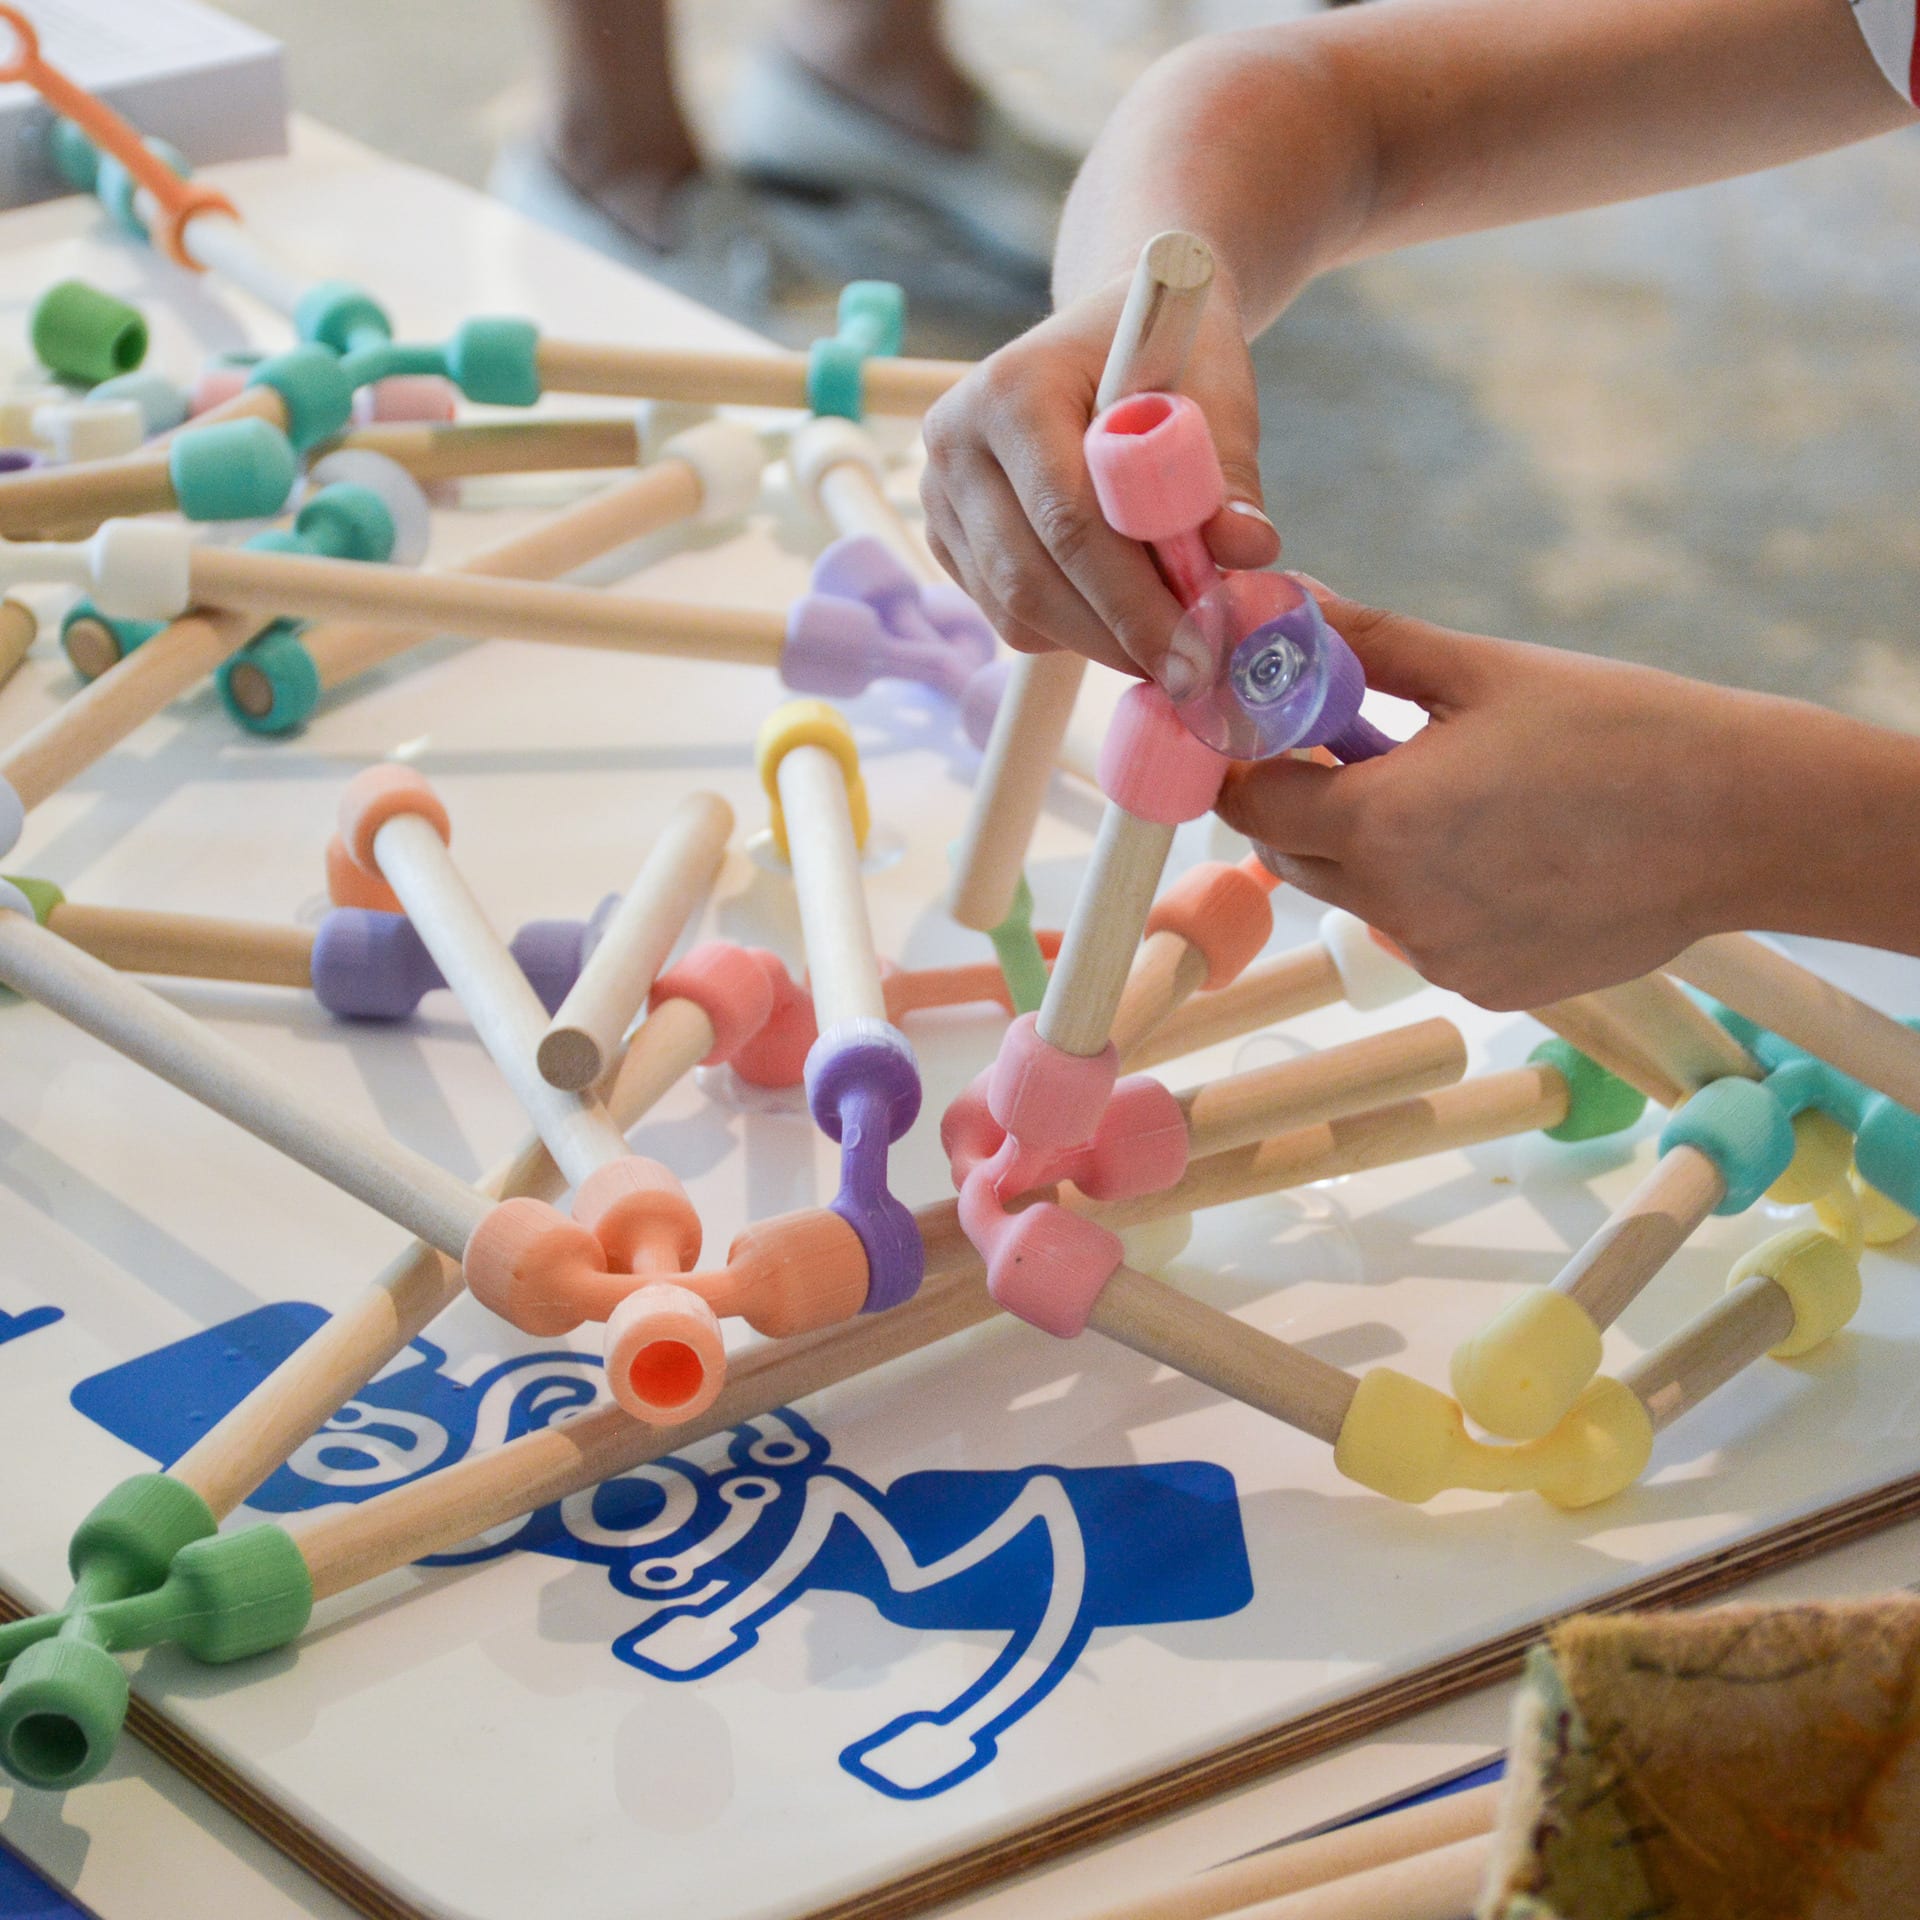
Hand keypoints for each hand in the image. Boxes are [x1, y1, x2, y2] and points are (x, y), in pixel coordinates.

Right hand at [918, 275, 1279, 681]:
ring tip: (1167, 648)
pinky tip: (1122, 620)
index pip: (1067, 520)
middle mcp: (954, 442)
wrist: (1111, 335)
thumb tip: (1248, 552)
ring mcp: (938, 494)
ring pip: (1013, 610)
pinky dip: (1070, 633)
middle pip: (1029, 579)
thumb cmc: (1169, 356)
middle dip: (1117, 638)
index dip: (1133, 600)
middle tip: (1191, 674)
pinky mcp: (946, 538)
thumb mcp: (1215, 393)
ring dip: (1096, 644)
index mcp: (1011, 389)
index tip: (1197, 651)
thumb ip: (1228, 474)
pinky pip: (1005, 615)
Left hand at [1216, 586, 1829, 1009]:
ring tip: (1451, 793)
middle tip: (1355, 749)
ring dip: (1369, 849)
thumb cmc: (1620, 730)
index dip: (1247, 766)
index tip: (1272, 733)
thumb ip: (1367, 644)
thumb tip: (1289, 606)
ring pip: (1356, 899)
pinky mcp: (1486, 986)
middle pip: (1291, 858)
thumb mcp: (1482, 670)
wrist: (1746, 824)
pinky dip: (1431, 895)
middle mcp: (1395, 908)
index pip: (1250, 806)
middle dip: (1301, 805)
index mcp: (1380, 823)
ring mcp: (1442, 958)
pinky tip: (1505, 849)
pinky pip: (1422, 934)